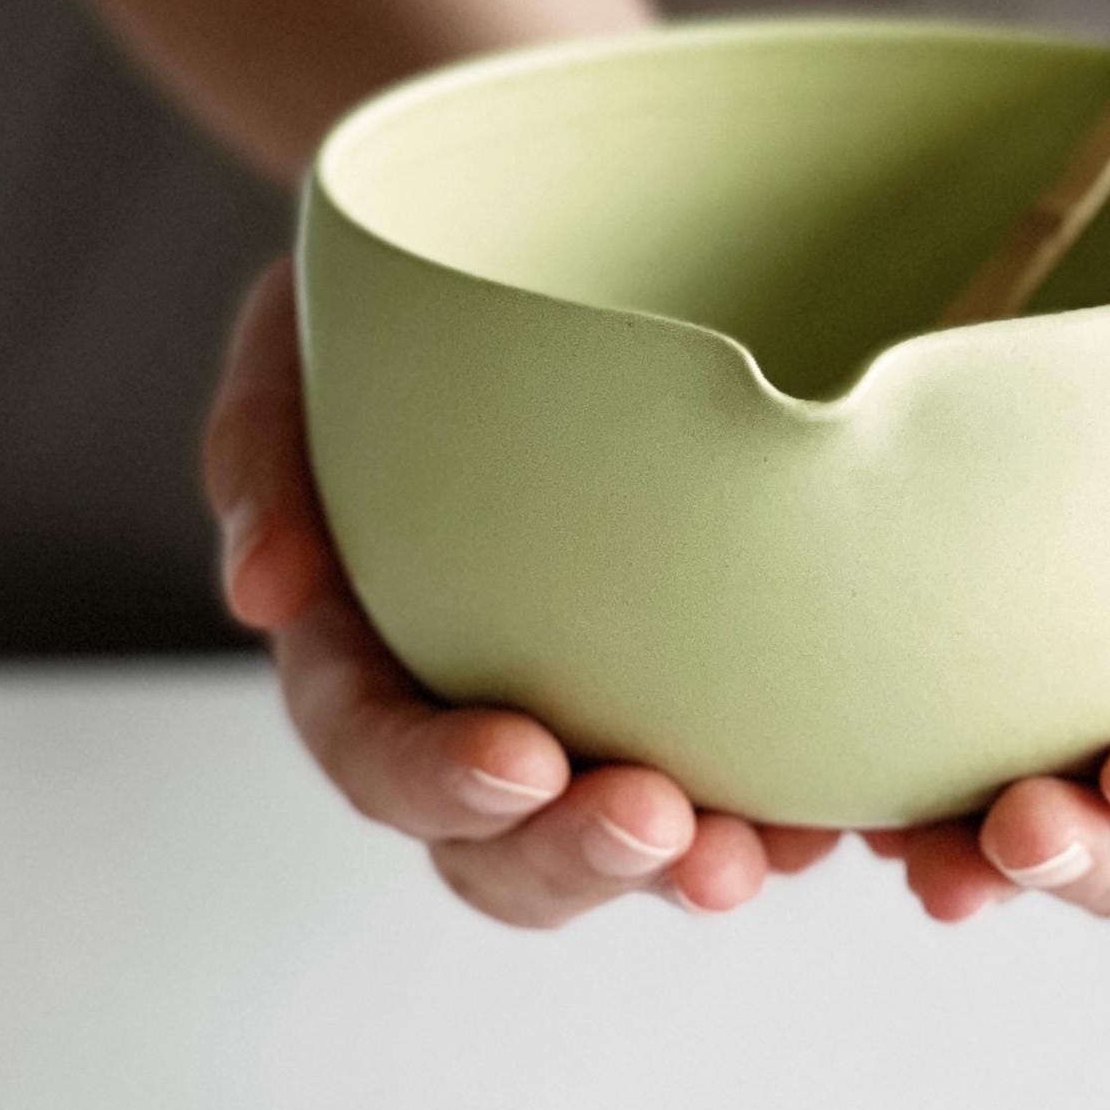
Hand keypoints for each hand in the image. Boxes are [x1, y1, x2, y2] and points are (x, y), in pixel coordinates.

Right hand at [202, 259, 838, 926]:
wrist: (542, 240)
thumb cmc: (403, 292)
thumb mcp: (299, 336)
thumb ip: (265, 453)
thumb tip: (262, 595)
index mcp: (361, 648)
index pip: (374, 747)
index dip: (435, 778)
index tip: (523, 758)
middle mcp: (475, 709)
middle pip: (498, 848)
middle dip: (572, 858)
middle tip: (661, 823)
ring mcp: (597, 716)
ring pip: (626, 849)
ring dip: (686, 869)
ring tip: (762, 858)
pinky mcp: (707, 696)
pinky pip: (750, 790)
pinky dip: (793, 817)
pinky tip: (847, 815)